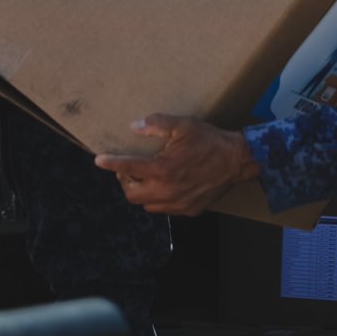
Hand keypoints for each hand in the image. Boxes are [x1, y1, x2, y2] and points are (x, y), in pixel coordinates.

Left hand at [94, 114, 260, 215]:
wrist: (238, 161)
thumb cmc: (210, 141)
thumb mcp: (183, 125)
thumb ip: (156, 125)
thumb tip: (134, 126)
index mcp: (163, 169)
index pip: (128, 167)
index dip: (111, 164)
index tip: (98, 160)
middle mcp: (167, 190)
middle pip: (132, 194)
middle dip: (125, 181)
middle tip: (129, 168)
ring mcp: (178, 203)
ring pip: (147, 204)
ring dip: (141, 191)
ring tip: (146, 177)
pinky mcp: (188, 210)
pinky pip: (165, 209)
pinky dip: (159, 198)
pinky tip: (165, 185)